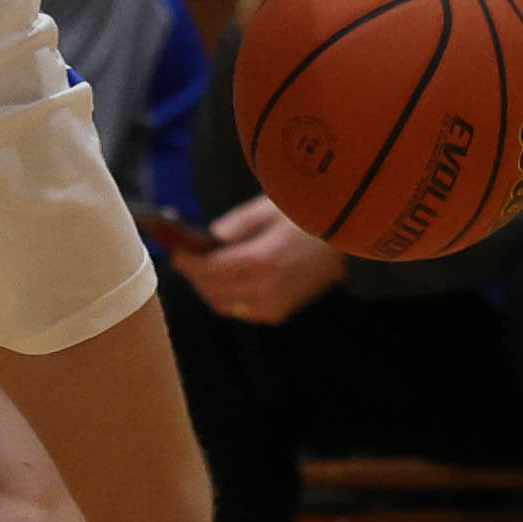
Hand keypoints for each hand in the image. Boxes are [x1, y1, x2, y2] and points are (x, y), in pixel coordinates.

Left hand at [179, 200, 347, 325]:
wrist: (347, 244)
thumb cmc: (308, 218)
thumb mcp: (271, 209)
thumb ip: (237, 224)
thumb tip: (208, 237)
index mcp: (262, 260)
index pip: (210, 270)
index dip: (188, 263)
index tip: (175, 253)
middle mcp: (266, 288)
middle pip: (212, 290)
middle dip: (194, 276)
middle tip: (184, 259)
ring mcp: (274, 304)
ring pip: (224, 305)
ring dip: (208, 289)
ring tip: (201, 269)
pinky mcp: (280, 312)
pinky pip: (241, 310)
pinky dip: (228, 297)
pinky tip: (227, 280)